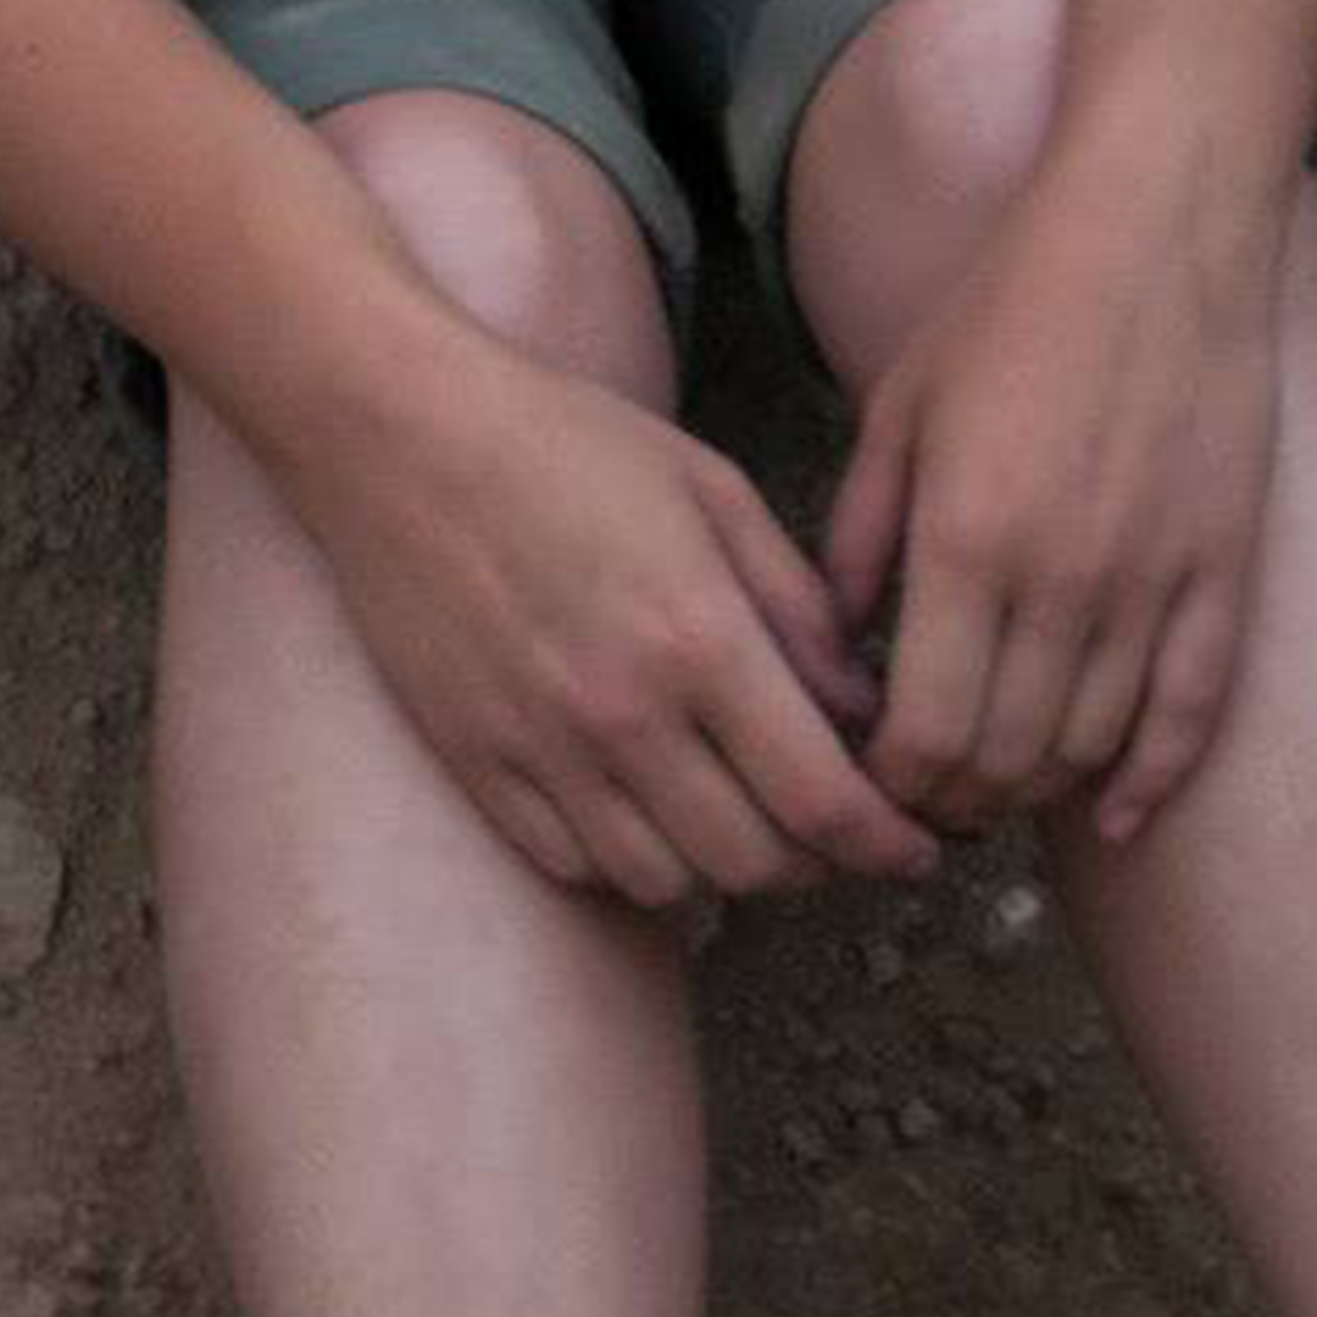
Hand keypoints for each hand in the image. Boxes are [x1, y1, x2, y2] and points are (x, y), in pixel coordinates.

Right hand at [287, 311, 924, 908]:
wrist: (397, 435)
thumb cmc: (566, 443)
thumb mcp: (714, 493)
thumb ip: (800, 609)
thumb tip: (865, 711)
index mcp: (698, 639)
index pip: (823, 799)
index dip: (888, 844)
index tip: (918, 849)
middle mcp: (623, 715)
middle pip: (755, 862)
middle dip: (818, 863)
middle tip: (836, 832)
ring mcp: (542, 751)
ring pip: (668, 882)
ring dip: (724, 868)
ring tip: (742, 819)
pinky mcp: (477, 764)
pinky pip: (575, 865)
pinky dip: (630, 862)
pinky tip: (649, 811)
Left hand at [830, 143, 1292, 842]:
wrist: (1156, 228)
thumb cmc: (1010, 304)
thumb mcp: (897, 408)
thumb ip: (862, 535)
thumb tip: (837, 649)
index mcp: (964, 539)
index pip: (922, 729)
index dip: (890, 784)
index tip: (868, 783)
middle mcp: (1061, 578)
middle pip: (1003, 756)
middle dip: (953, 800)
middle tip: (925, 805)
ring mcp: (1153, 580)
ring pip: (1090, 745)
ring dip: (1037, 788)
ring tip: (998, 790)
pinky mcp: (1224, 569)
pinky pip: (1191, 709)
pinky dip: (1151, 779)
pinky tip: (1114, 815)